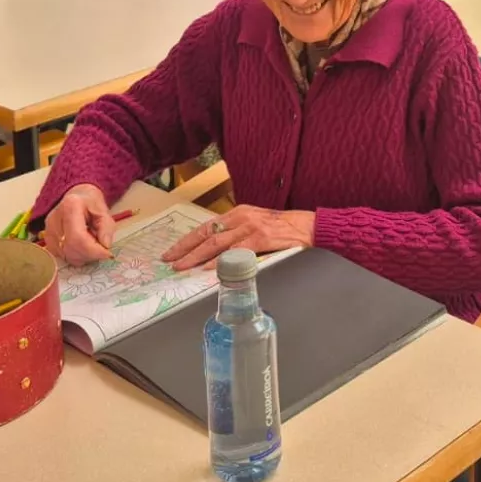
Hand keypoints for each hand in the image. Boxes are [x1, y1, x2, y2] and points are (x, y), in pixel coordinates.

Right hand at [43, 184, 114, 264]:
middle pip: (72, 249)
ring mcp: (48, 231)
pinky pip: (63, 257)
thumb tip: (105, 245)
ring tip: (91, 244)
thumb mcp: (104, 210)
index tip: (107, 253)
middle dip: (91, 255)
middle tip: (102, 250)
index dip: (93, 250)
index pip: (78, 237)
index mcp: (70, 206)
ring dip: (84, 256)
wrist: (76, 197)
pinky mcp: (47, 241)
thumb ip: (107, 228)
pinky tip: (82, 246)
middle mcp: (54, 219)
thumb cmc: (90, 203)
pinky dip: (76, 256)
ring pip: (67, 256)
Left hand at [162, 205, 314, 270]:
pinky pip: (236, 251)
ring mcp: (250, 227)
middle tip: (168, 260)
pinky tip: (209, 268)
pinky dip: (220, 260)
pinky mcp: (261, 238)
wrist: (312, 226)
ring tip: (181, 266)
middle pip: (206, 233)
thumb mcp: (258, 225)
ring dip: (196, 255)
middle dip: (184, 248)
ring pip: (216, 241)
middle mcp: (241, 217)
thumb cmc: (286, 229)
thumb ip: (240, 234)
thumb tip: (219, 252)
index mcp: (238, 213)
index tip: (172, 252)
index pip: (206, 226)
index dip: (187, 240)